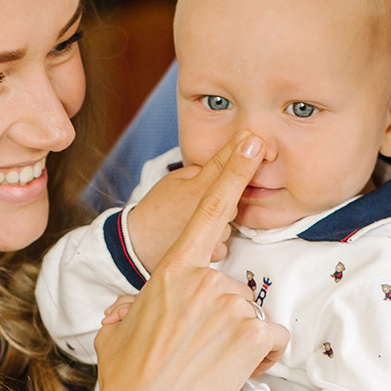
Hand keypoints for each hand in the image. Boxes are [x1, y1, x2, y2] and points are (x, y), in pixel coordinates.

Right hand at [95, 139, 287, 390]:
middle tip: (197, 351)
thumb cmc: (127, 379)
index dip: (233, 172)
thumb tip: (122, 311)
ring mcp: (231, 306)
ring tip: (209, 365)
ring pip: (252, 317)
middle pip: (234, 288)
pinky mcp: (252, 334)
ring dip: (241, 342)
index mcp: (172, 272)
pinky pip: (272, 341)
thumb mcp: (115, 334)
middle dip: (225, 319)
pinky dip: (260, 359)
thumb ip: (127, 311)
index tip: (252, 142)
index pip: (209, 212)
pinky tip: (232, 372)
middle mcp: (204, 281)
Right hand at [124, 132, 265, 269]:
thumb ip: (201, 171)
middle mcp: (208, 211)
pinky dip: (216, 238)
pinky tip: (199, 236)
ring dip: (220, 217)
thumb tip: (225, 164)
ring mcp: (213, 234)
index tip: (251, 137)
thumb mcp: (173, 180)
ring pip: (230, 218)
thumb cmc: (155, 211)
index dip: (238, 149)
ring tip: (193, 220)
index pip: (223, 164)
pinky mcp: (214, 253)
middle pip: (234, 194)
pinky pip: (226, 240)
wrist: (139, 245)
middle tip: (199, 199)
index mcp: (197, 189)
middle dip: (226, 193)